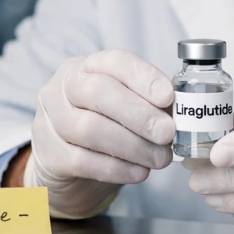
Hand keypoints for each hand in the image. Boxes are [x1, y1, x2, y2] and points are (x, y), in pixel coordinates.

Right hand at [23, 50, 175, 218]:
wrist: (67, 165)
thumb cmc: (106, 126)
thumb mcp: (126, 105)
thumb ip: (152, 103)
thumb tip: (184, 111)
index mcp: (87, 66)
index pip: (114, 61)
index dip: (143, 77)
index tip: (169, 97)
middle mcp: (63, 87)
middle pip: (98, 92)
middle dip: (139, 114)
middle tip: (168, 134)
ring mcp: (50, 120)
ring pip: (90, 129)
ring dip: (133, 146)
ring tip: (161, 159)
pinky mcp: (48, 154)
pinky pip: (83, 160)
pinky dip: (117, 168)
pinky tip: (139, 173)